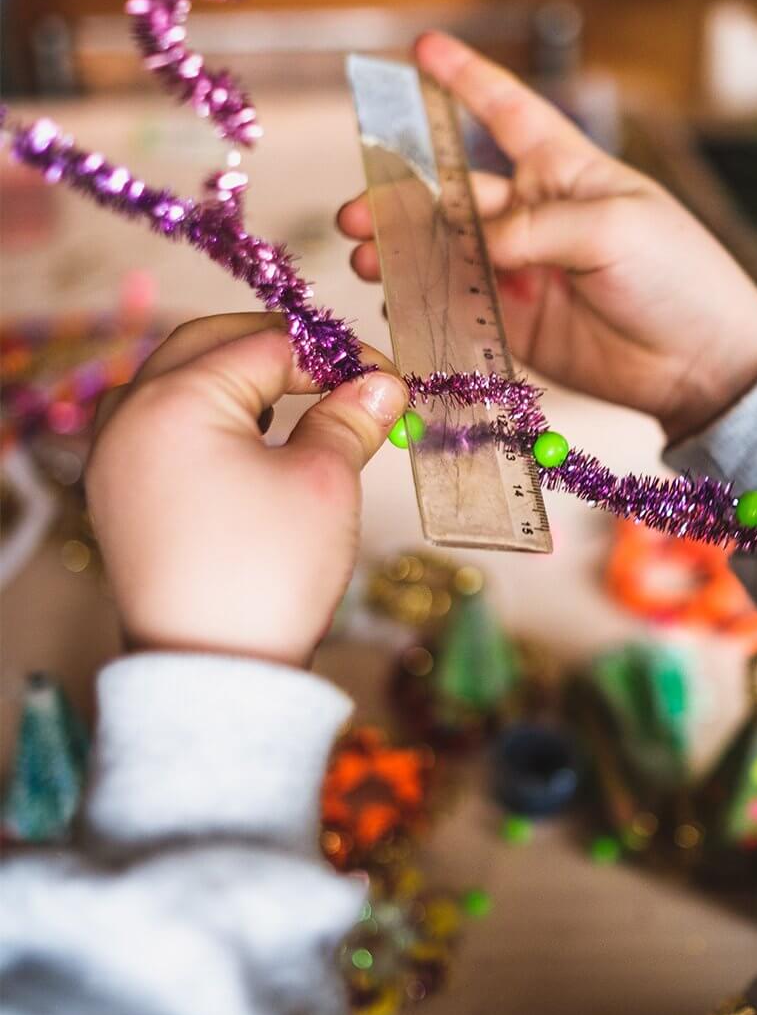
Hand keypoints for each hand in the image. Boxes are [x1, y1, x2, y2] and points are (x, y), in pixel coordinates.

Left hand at [86, 314, 408, 668]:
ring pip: (177, 376)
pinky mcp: (116, 490)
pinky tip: (248, 433)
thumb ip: (349, 417)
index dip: (335, 356)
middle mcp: (128, 413)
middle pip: (210, 342)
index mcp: (175, 399)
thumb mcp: (324, 482)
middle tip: (341, 372)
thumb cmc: (266, 575)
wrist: (210, 672)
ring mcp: (112, 452)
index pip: (268, 344)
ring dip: (236, 372)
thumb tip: (381, 385)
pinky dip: (205, 410)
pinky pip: (158, 419)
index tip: (386, 379)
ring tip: (296, 396)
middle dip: (280, 348)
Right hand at [338, 33, 756, 443]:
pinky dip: (421, 301)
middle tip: (358, 213)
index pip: (508, 113)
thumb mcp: (616, 228)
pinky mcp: (515, 324)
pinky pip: (457, 305)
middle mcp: (535, 215)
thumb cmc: (679, 276)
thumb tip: (476, 246)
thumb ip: (537, 229)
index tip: (423, 49)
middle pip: (454, 195)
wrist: (703, 363)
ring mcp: (522, 271)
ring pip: (445, 251)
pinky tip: (393, 300)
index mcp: (566, 171)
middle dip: (401, 198)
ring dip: (402, 251)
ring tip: (366, 258)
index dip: (466, 80)